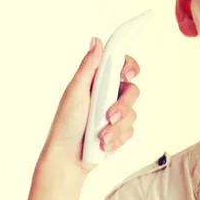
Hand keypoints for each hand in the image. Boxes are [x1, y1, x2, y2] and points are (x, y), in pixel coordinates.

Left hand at [37, 37, 140, 176]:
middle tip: (108, 116)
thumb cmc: (65, 124)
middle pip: (132, 90)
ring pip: (133, 112)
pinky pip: (131, 130)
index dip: (129, 66)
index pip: (119, 65)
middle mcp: (106, 96)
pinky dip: (117, 138)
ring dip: (116, 127)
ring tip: (100, 136)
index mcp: (95, 82)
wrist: (67, 158)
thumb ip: (88, 67)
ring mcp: (114, 114)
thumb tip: (96, 41)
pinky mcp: (119, 131)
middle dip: (122, 105)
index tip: (127, 73)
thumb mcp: (75, 92)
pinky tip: (103, 144)